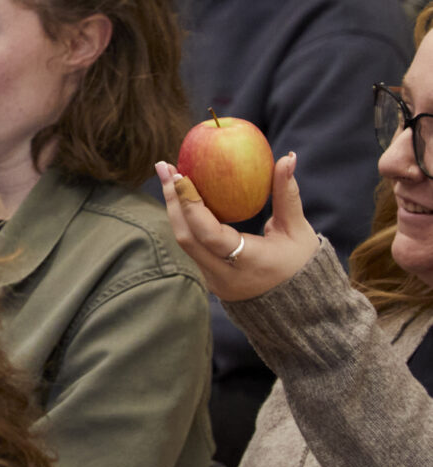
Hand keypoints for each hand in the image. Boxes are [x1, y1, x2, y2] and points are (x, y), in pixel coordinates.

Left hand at [156, 152, 316, 302]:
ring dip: (174, 207)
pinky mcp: (208, 277)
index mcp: (247, 263)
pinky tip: (180, 196)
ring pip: (183, 241)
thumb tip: (288, 157)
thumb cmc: (302, 266)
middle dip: (172, 199)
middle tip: (164, 166)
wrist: (298, 309)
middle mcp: (222, 274)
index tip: (181, 176)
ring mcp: (212, 279)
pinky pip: (190, 244)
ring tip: (168, 176)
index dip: (191, 204)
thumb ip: (287, 194)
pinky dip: (184, 219)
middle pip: (185, 235)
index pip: (208, 234)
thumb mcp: (298, 231)